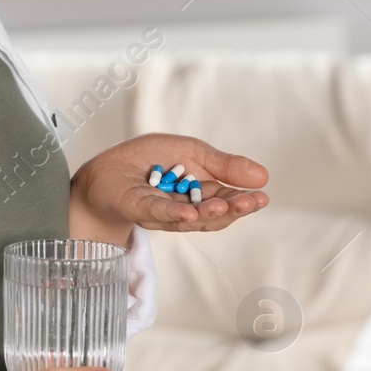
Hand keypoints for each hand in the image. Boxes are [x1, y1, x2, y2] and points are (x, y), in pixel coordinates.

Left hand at [70, 134, 269, 236]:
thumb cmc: (150, 159)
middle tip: (252, 203)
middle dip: (233, 210)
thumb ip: (223, 165)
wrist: (107, 167)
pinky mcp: (139, 209)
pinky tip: (189, 212)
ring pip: (190, 219)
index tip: (262, 196)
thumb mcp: (192, 152)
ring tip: (225, 206)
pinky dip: (175, 213)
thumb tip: (263, 176)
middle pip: (213, 215)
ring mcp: (163, 213)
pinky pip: (159, 214)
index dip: (244, 201)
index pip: (227, 200)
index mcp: (200, 194)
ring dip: (208, 214)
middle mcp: (185, 209)